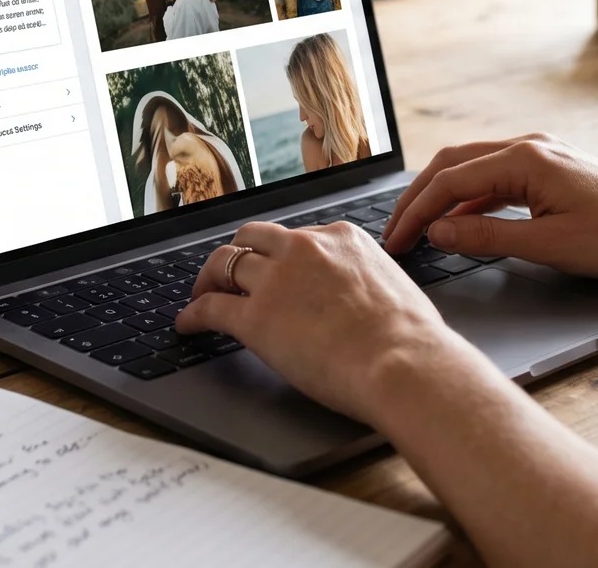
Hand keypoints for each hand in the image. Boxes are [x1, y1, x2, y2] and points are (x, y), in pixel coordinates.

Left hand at [177, 222, 482, 423]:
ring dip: (209, 279)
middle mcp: (304, 248)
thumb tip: (363, 296)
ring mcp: (276, 280)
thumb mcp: (392, 284)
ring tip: (202, 294)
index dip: (278, 255)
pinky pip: (211, 307)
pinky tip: (187, 323)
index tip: (273, 268)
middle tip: (229, 274)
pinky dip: (193, 313)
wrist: (403, 362)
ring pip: (224, 264)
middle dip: (238, 253)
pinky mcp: (255, 317)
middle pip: (252, 238)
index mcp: (340, 237)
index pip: (296, 236)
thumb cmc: (410, 337)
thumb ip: (366, 279)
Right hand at [380, 135, 597, 278]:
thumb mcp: (548, 245)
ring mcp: (539, 153)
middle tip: (396, 234)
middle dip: (419, 199)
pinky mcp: (549, 167)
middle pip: (453, 164)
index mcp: (524, 159)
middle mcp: (528, 145)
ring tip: (419, 229)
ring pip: (472, 168)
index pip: (450, 181)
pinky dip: (470, 199)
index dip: (416, 212)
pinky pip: (495, 177)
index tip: (396, 242)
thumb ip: (486, 238)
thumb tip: (438, 233)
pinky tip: (460, 225)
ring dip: (442, 197)